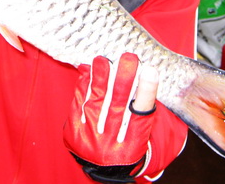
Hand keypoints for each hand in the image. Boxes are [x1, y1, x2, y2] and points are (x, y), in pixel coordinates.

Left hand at [63, 53, 158, 182]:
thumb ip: (142, 105)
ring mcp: (91, 138)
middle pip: (118, 105)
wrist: (103, 166)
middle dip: (123, 78)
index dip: (146, 91)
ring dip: (100, 79)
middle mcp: (112, 143)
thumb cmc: (125, 140)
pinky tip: (87, 71)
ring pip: (96, 102)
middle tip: (129, 58)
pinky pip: (78, 105)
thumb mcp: (138, 129)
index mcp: (133, 143)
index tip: (151, 70)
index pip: (141, 114)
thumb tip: (147, 73)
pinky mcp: (74, 133)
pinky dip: (83, 86)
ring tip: (103, 60)